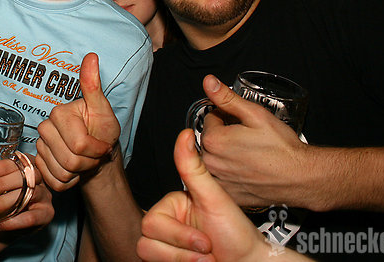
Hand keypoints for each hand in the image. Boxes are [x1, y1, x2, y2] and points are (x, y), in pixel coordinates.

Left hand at [0, 155, 53, 232]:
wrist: (16, 223)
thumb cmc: (9, 198)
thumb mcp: (3, 185)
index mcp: (29, 166)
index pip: (18, 162)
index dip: (1, 167)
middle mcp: (40, 179)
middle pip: (25, 176)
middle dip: (2, 183)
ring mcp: (45, 196)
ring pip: (29, 195)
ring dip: (4, 202)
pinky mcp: (46, 214)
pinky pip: (30, 217)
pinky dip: (12, 221)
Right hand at [35, 53, 120, 190]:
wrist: (95, 153)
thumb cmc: (101, 130)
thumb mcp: (103, 109)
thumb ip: (93, 85)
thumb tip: (91, 56)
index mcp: (59, 113)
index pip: (79, 144)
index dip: (96, 150)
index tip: (103, 145)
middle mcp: (45, 128)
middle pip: (70, 160)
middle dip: (88, 162)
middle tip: (95, 154)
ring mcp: (39, 148)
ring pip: (62, 172)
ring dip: (80, 172)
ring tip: (85, 160)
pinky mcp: (38, 166)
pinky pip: (55, 182)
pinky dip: (70, 181)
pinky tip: (75, 171)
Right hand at [138, 129, 280, 261]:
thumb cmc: (237, 236)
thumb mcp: (215, 198)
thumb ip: (194, 167)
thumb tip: (184, 134)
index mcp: (173, 207)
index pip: (153, 221)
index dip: (179, 235)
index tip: (205, 240)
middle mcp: (166, 226)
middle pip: (146, 239)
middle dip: (182, 251)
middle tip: (207, 251)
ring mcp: (166, 247)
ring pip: (147, 254)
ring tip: (205, 260)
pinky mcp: (166, 261)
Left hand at [200, 76, 309, 208]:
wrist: (301, 177)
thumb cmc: (281, 147)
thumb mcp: (255, 114)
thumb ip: (228, 98)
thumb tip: (209, 82)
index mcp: (214, 140)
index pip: (210, 119)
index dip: (225, 117)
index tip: (239, 122)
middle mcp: (212, 163)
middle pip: (209, 139)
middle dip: (224, 135)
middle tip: (246, 138)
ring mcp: (220, 181)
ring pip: (213, 159)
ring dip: (224, 154)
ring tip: (246, 153)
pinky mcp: (229, 195)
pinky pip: (220, 179)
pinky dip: (228, 174)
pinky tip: (245, 170)